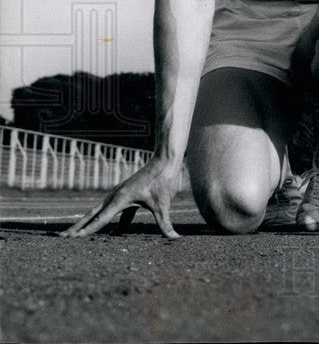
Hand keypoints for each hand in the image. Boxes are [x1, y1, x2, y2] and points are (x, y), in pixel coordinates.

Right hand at [60, 157, 182, 238]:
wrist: (166, 160)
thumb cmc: (163, 180)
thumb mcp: (164, 204)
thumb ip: (165, 223)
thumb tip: (175, 238)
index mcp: (121, 198)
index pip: (101, 219)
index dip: (87, 230)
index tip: (72, 238)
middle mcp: (117, 196)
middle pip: (93, 214)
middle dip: (79, 226)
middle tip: (63, 236)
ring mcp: (121, 194)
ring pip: (102, 211)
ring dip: (91, 222)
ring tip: (78, 234)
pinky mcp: (129, 194)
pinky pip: (117, 211)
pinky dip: (113, 222)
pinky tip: (115, 233)